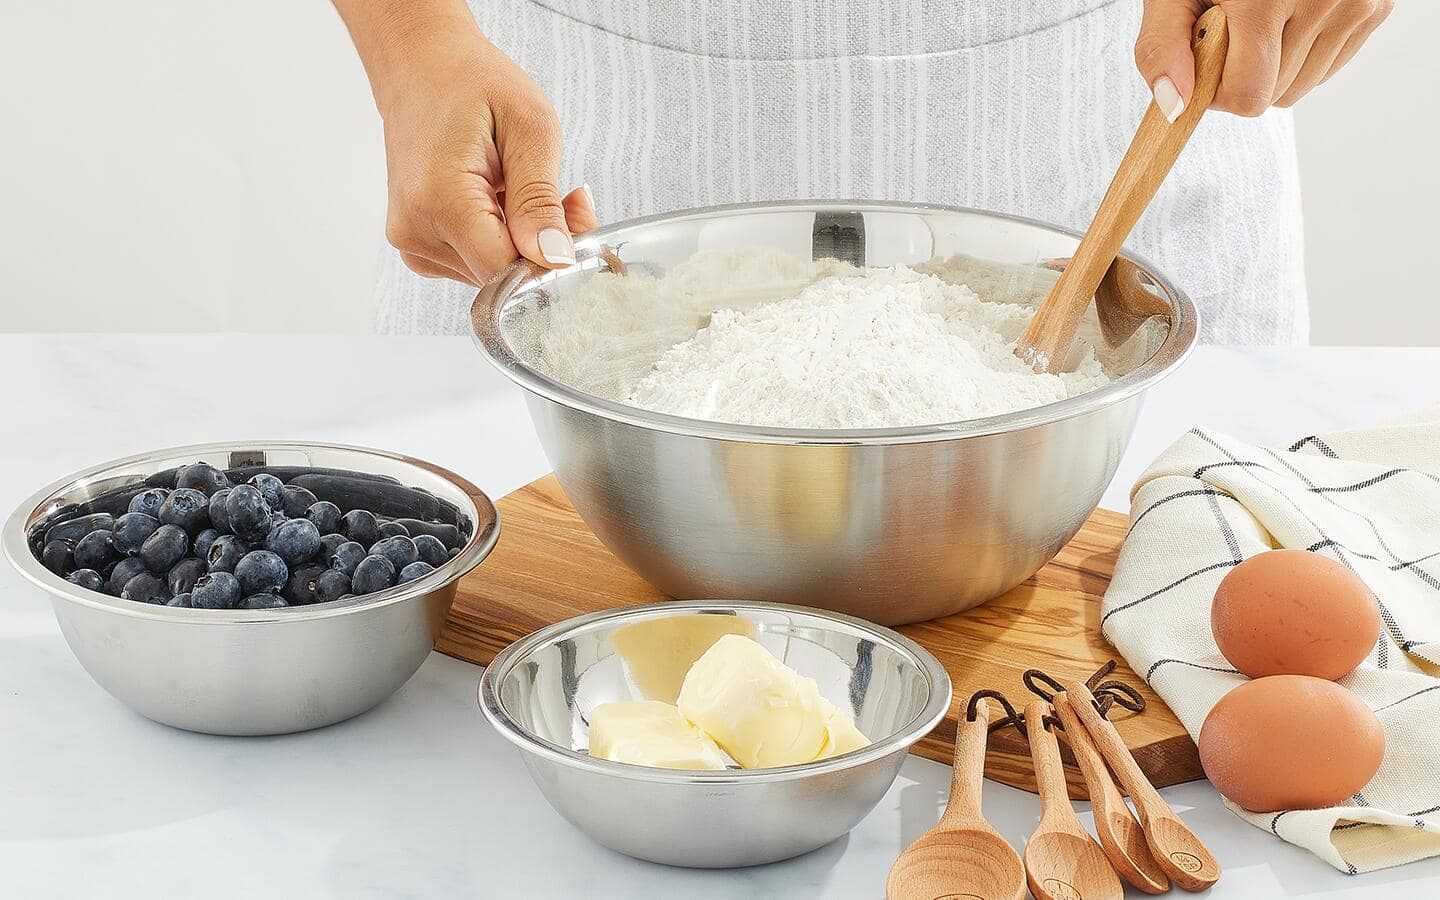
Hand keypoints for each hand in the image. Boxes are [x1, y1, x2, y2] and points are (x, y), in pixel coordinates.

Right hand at [353, 11, 596, 285]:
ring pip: (491, 274)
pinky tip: (505, 201)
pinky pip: (474, 263)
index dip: (551, 258)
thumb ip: (540, 200)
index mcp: (439, 199)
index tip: (575, 217)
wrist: (421, 69)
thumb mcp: (529, 127)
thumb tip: (555, 258)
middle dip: (543, 247)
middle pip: (501, 276)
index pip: (506, 271)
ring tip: (526, 187)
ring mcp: (411, 241)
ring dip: (524, 243)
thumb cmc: (473, 84)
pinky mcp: (417, 244)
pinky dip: (501, 241)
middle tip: (566, 196)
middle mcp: (415, 229)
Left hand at [1135, 0, 1392, 119]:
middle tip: (1232, 25)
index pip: (1249, 96)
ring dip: (1274, 66)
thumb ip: (1162, 48)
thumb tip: (1174, 108)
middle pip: (1276, 94)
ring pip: (1304, 85)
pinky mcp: (1375, 5)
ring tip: (1259, 17)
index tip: (1207, 55)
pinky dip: (1302, 53)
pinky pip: (1329, 65)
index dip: (1217, 88)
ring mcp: (1356, 2)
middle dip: (1244, 72)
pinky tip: (1287, 15)